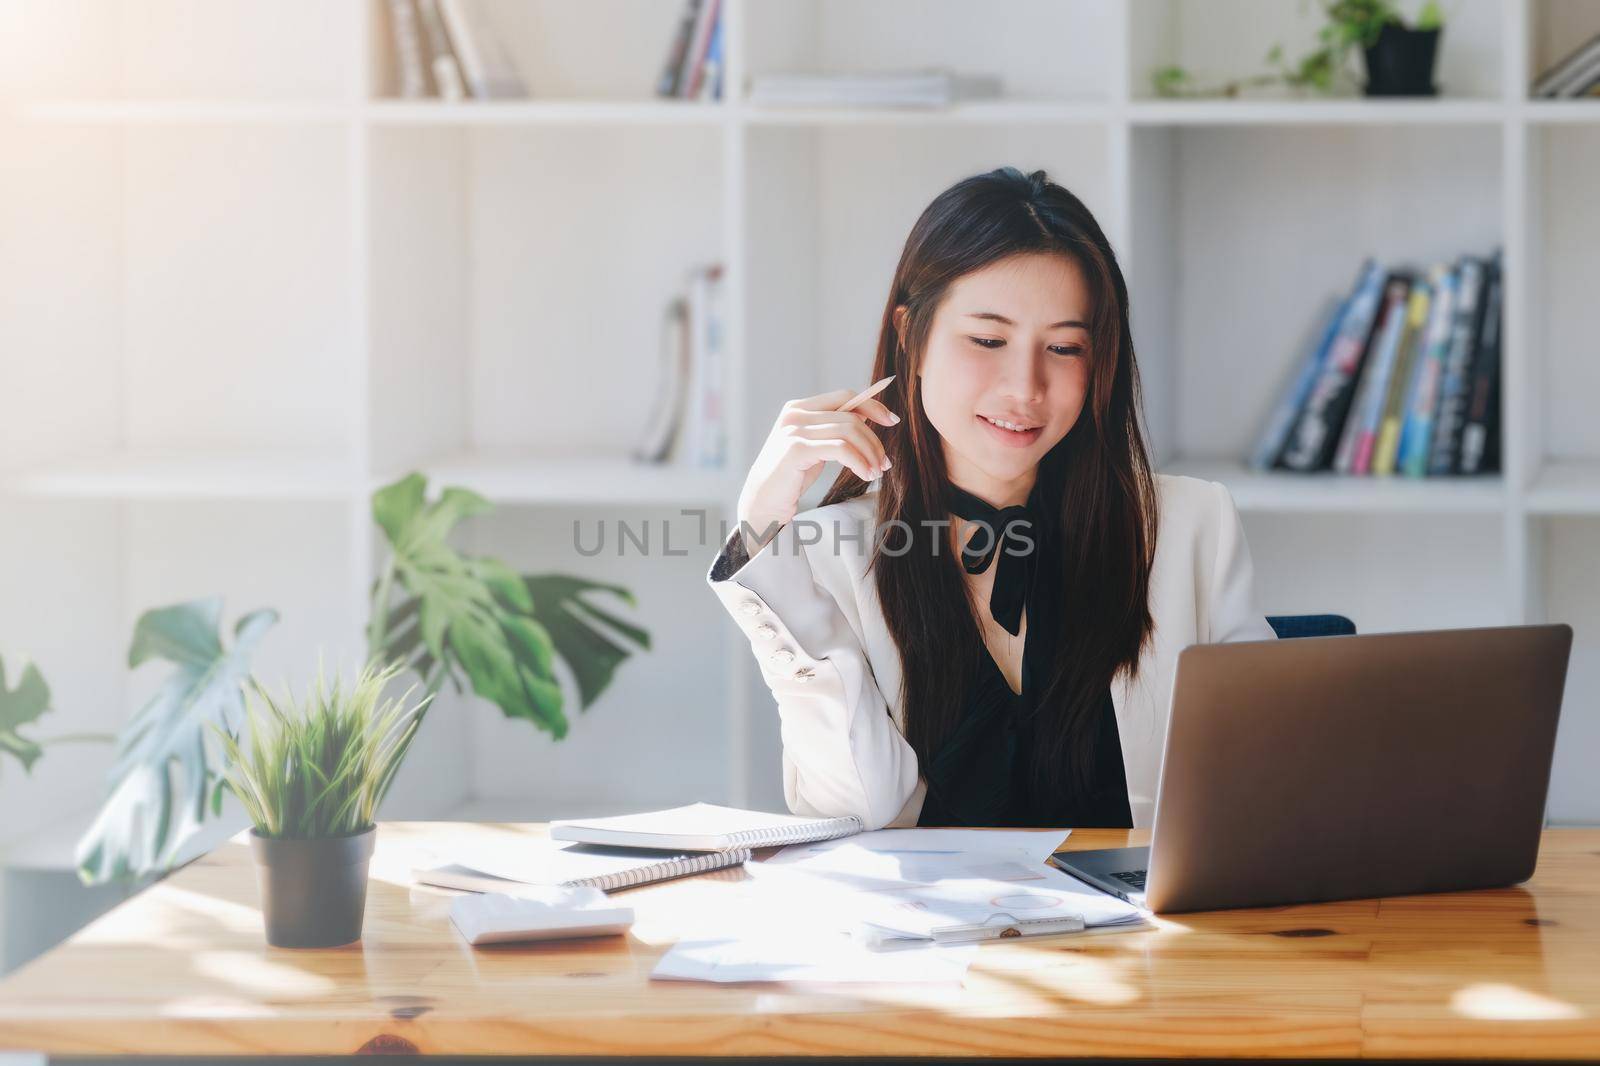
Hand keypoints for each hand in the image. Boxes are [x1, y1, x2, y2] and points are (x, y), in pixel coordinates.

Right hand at [736, 387, 900, 554]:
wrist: (762, 502)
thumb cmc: (791, 476)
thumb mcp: (815, 446)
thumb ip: (834, 428)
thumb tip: (868, 413)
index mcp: (799, 408)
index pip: (845, 396)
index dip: (872, 406)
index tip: (892, 420)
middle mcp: (795, 414)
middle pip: (851, 416)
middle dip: (874, 440)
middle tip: (884, 464)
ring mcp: (794, 430)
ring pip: (849, 431)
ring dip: (869, 453)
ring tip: (875, 472)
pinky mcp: (796, 449)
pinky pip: (840, 449)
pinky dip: (859, 461)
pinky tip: (865, 474)